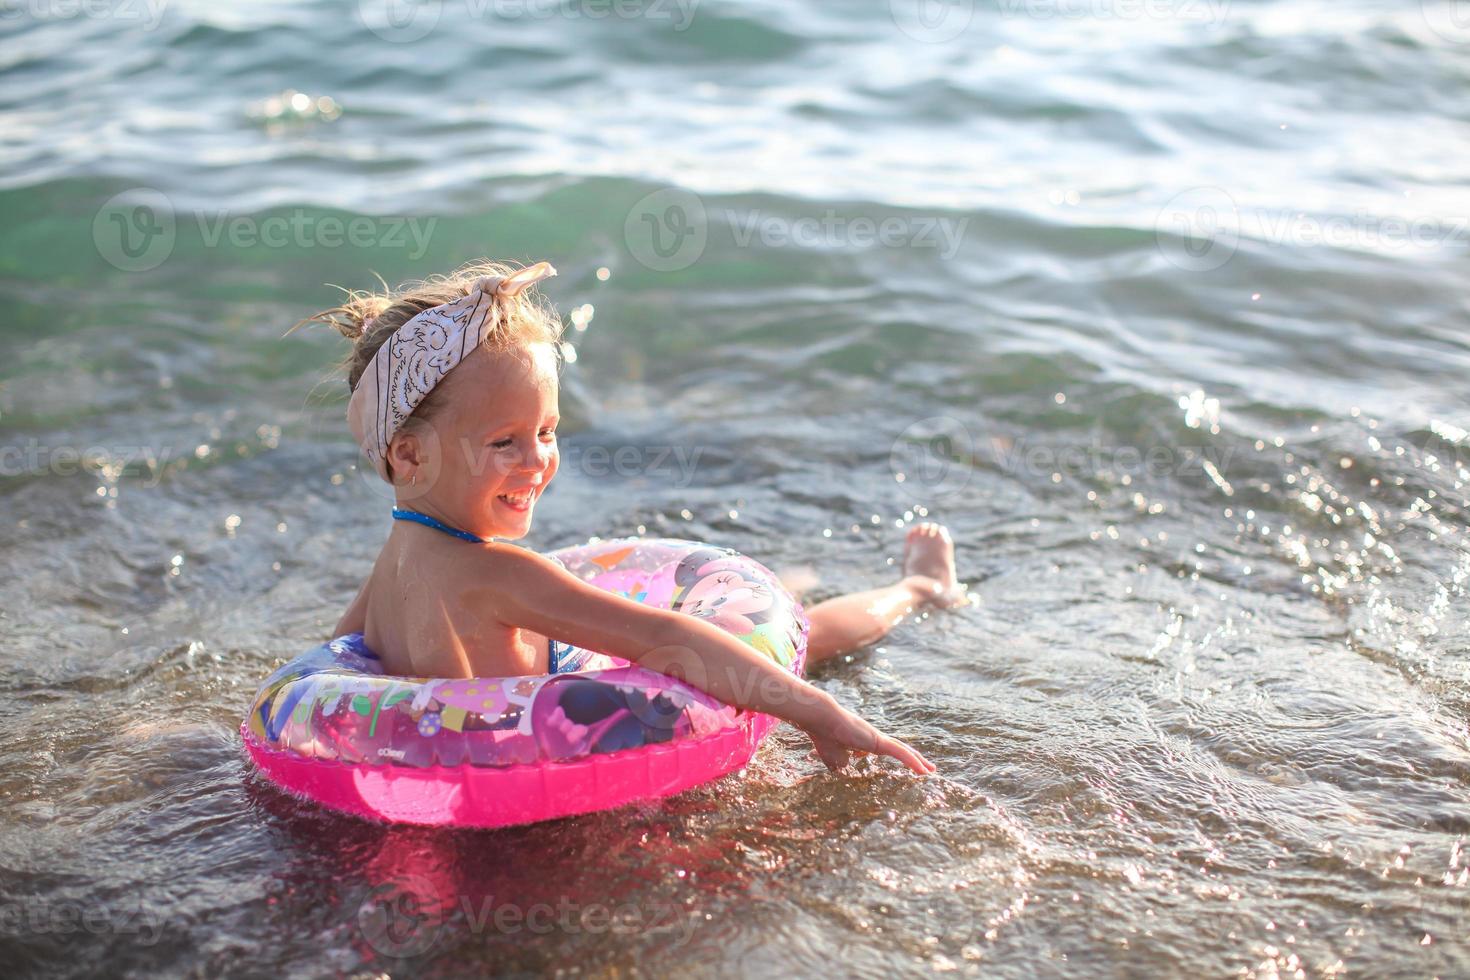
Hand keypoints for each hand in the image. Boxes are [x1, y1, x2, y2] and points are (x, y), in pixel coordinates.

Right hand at [795, 699, 935, 774]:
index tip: (904, 766)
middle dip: (913, 759)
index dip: (896, 758)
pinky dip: (912, 762)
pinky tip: (922, 770)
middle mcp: (874, 738)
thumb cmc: (825, 736)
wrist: (822, 721)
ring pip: (903, 751)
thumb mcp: (834, 757)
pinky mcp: (879, 740)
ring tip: (930, 770)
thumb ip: (842, 764)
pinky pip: (900, 753)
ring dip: (918, 761)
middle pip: (899, 750)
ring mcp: (878, 738)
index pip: (886, 751)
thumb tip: (846, 768)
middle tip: (927, 768)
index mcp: (864, 742)